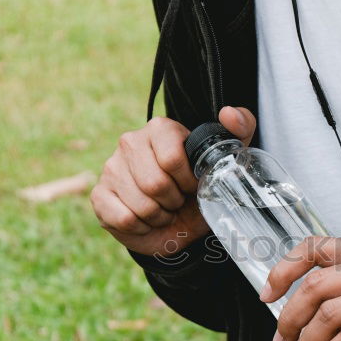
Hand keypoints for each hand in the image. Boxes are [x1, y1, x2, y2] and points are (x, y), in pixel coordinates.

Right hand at [91, 106, 255, 256]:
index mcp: (160, 129)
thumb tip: (229, 113)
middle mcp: (130, 142)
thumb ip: (241, 130)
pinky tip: (145, 219)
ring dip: (160, 216)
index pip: (172, 158)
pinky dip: (142, 227)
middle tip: (177, 200)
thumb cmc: (199, 190)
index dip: (187, 180)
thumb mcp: (225, 162)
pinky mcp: (99, 194)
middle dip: (174, 201)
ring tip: (163, 209)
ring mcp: (110, 168)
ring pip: (141, 204)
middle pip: (155, 183)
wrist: (177, 225)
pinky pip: (124, 218)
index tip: (192, 184)